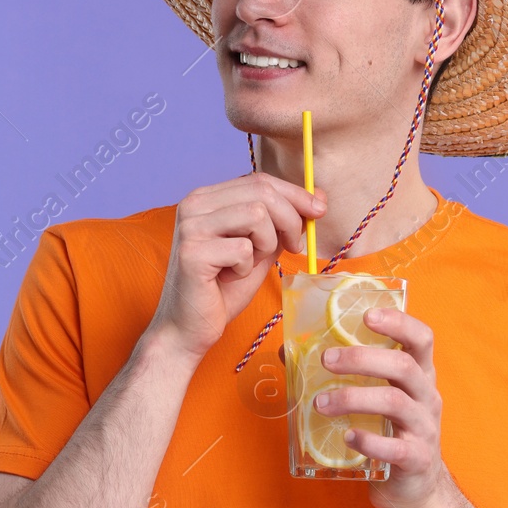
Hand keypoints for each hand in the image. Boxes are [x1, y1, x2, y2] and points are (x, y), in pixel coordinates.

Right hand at [148, 172, 326, 365]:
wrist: (189, 327)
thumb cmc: (223, 289)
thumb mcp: (260, 248)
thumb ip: (282, 222)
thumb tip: (318, 197)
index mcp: (207, 198)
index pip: (259, 180)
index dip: (295, 194)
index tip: (318, 211)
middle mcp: (194, 205)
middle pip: (261, 192)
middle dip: (290, 220)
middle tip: (295, 247)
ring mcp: (191, 227)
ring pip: (256, 215)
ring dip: (266, 245)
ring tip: (249, 264)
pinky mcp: (192, 252)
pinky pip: (243, 249)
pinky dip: (246, 268)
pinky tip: (229, 278)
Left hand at [297, 307, 453, 507]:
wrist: (416, 489)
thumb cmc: (391, 432)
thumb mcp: (375, 398)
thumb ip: (343, 374)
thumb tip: (288, 352)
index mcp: (419, 375)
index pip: (421, 338)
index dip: (399, 322)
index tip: (367, 316)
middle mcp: (427, 396)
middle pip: (403, 366)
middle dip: (361, 358)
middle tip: (326, 360)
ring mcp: (425, 428)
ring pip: (394, 403)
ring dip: (352, 398)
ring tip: (320, 403)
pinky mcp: (416, 459)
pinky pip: (394, 447)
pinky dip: (368, 440)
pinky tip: (346, 436)